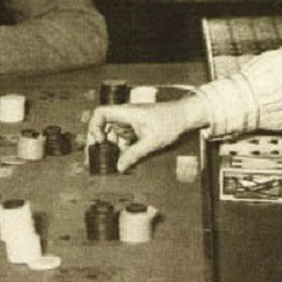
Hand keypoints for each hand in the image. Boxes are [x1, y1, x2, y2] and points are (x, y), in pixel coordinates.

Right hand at [86, 97, 208, 171]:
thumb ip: (134, 155)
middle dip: (103, 142)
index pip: (100, 113)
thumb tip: (119, 168)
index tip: (101, 142)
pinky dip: (124, 147)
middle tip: (105, 157)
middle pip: (104, 125)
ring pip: (115, 133)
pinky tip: (129, 158)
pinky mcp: (138, 127)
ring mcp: (132, 121)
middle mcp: (126, 116)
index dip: (95, 127)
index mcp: (126, 113)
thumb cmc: (170, 124)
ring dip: (115, 146)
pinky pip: (125, 137)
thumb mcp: (151, 142)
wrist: (186, 116)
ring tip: (120, 161)